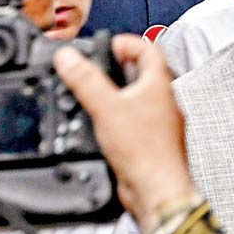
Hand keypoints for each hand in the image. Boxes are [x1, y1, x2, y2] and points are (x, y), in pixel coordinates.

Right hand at [53, 34, 196, 221]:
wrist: (157, 191)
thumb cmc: (146, 152)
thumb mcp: (106, 108)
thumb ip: (86, 80)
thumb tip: (68, 57)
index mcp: (160, 85)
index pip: (150, 49)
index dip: (128, 42)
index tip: (109, 45)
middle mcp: (164, 102)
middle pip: (145, 73)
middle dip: (120, 68)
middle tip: (100, 69)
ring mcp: (160, 124)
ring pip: (140, 100)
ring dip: (119, 95)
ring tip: (98, 96)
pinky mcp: (151, 144)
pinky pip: (136, 124)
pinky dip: (119, 119)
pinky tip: (104, 128)